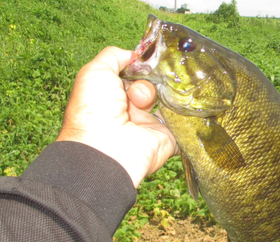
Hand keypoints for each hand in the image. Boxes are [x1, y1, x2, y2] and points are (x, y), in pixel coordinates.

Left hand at [57, 46, 178, 187]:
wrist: (107, 149)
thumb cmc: (94, 110)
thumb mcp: (95, 72)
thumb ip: (113, 56)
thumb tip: (135, 54)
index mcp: (114, 98)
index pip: (134, 77)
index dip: (139, 69)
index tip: (142, 65)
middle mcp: (132, 112)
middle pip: (152, 87)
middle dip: (148, 84)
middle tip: (138, 94)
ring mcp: (151, 126)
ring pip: (168, 102)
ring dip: (163, 97)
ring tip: (149, 103)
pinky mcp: (168, 139)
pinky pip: (183, 124)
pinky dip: (185, 116)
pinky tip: (180, 106)